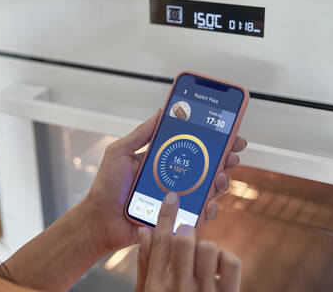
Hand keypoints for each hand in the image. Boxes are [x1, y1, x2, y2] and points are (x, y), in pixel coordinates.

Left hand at [86, 109, 246, 252]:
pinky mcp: (176, 218)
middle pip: (207, 166)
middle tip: (233, 155)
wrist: (99, 221)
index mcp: (162, 160)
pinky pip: (199, 213)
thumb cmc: (106, 187)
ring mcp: (177, 198)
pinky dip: (209, 209)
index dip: (212, 140)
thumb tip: (163, 111)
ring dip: (221, 182)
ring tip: (221, 178)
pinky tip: (209, 204)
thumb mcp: (120, 152)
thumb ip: (141, 133)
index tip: (229, 132)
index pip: (192, 147)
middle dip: (225, 159)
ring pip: (208, 189)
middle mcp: (173, 178)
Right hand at [136, 192, 241, 291]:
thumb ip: (146, 265)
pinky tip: (220, 267)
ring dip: (206, 247)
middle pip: (183, 240)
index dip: (165, 215)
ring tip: (203, 259)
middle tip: (187, 235)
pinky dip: (227, 258)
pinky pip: (232, 261)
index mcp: (156, 287)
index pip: (159, 242)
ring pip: (209, 248)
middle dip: (186, 231)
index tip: (171, 197)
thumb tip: (145, 232)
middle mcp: (179, 289)